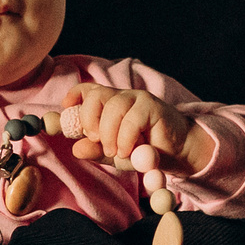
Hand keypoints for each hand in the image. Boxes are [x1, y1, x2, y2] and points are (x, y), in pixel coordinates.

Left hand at [52, 84, 215, 175]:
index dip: (74, 96)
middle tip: (95, 139)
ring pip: (113, 106)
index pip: (87, 90)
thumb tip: (76, 149)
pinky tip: (128, 151)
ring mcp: (137, 99)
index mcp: (109, 104)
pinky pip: (131, 119)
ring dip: (109, 133)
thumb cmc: (145, 152)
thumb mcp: (116, 154)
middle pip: (96, 95)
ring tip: (115, 151)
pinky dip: (125, 138)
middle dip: (89, 118)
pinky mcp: (152, 106)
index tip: (66, 107)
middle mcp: (122, 97)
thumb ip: (97, 151)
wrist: (177, 153)